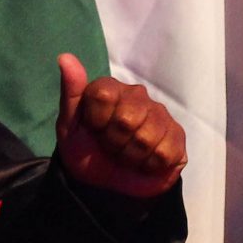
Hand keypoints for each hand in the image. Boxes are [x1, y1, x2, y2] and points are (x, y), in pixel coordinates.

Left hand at [55, 55, 185, 199]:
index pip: (103, 95)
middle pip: (126, 119)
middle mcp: (138, 95)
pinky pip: (164, 153)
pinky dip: (149, 166)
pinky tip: (145, 163)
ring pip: (145, 138)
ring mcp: (161, 115)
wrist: (106, 185)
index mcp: (111, 88)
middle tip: (111, 147)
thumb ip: (70, 93)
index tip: (94, 130)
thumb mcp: (69, 127)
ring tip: (127, 155)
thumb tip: (65, 57)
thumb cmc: (87, 151)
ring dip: (130, 157)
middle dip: (114, 142)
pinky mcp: (177, 137)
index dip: (96, 121)